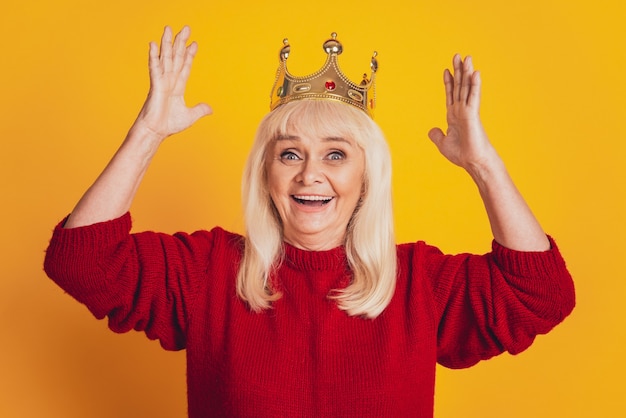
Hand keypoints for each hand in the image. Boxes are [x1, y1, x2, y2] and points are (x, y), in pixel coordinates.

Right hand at [135, 26, 211, 140]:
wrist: (155, 132)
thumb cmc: (168, 125)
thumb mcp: (190, 116)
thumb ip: (200, 110)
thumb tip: (210, 109)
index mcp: (177, 88)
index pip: (185, 67)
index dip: (189, 55)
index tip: (194, 44)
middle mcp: (169, 82)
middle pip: (176, 58)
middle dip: (180, 43)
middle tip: (185, 28)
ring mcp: (161, 82)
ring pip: (165, 59)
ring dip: (167, 44)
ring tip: (169, 29)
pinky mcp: (155, 86)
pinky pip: (155, 68)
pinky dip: (154, 56)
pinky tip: (154, 44)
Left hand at [428, 54, 496, 172]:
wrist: (472, 161)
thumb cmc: (461, 154)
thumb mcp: (442, 143)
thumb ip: (436, 135)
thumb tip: (432, 130)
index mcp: (454, 116)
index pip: (451, 94)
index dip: (449, 82)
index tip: (446, 70)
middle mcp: (461, 110)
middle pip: (459, 86)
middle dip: (458, 71)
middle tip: (457, 56)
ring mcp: (468, 110)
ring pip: (467, 87)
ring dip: (466, 72)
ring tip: (467, 58)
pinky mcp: (473, 114)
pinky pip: (474, 96)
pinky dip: (474, 84)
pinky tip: (475, 73)